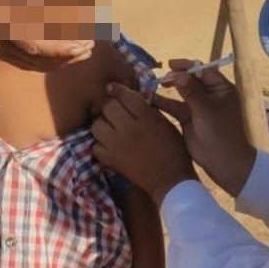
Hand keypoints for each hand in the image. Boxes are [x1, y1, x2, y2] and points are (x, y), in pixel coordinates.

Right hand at [0, 0, 94, 70]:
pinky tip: (64, 58)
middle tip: (90, 47)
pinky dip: (46, 63)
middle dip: (66, 57)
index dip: (59, 49)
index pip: (34, 46)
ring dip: (59, 62)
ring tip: (83, 53)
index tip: (81, 44)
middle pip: (36, 60)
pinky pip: (24, 63)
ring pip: (32, 65)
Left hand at [91, 84, 196, 206]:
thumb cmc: (173, 150)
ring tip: (111, 128)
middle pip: (108, 107)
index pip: (125, 96)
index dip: (118, 90)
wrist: (170, 180)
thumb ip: (149, 109)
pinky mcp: (111, 160)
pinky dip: (100, 144)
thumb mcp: (166, 123)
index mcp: (146, 118)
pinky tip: (109, 144)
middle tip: (117, 113)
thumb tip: (132, 97)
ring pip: (97, 125)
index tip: (112, 88)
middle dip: (111, 107)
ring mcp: (117, 145)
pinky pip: (95, 146)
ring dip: (102, 124)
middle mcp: (129, 129)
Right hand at [154, 59, 255, 196]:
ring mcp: (198, 107)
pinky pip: (175, 108)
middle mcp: (209, 95)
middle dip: (175, 77)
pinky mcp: (188, 119)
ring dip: (167, 90)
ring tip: (151, 86)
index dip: (187, 66)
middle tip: (161, 78)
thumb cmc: (221, 132)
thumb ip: (191, 91)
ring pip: (180, 93)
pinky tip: (150, 100)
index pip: (203, 70)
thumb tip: (177, 74)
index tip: (171, 65)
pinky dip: (164, 104)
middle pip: (190, 80)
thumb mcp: (207, 109)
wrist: (224, 161)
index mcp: (221, 89)